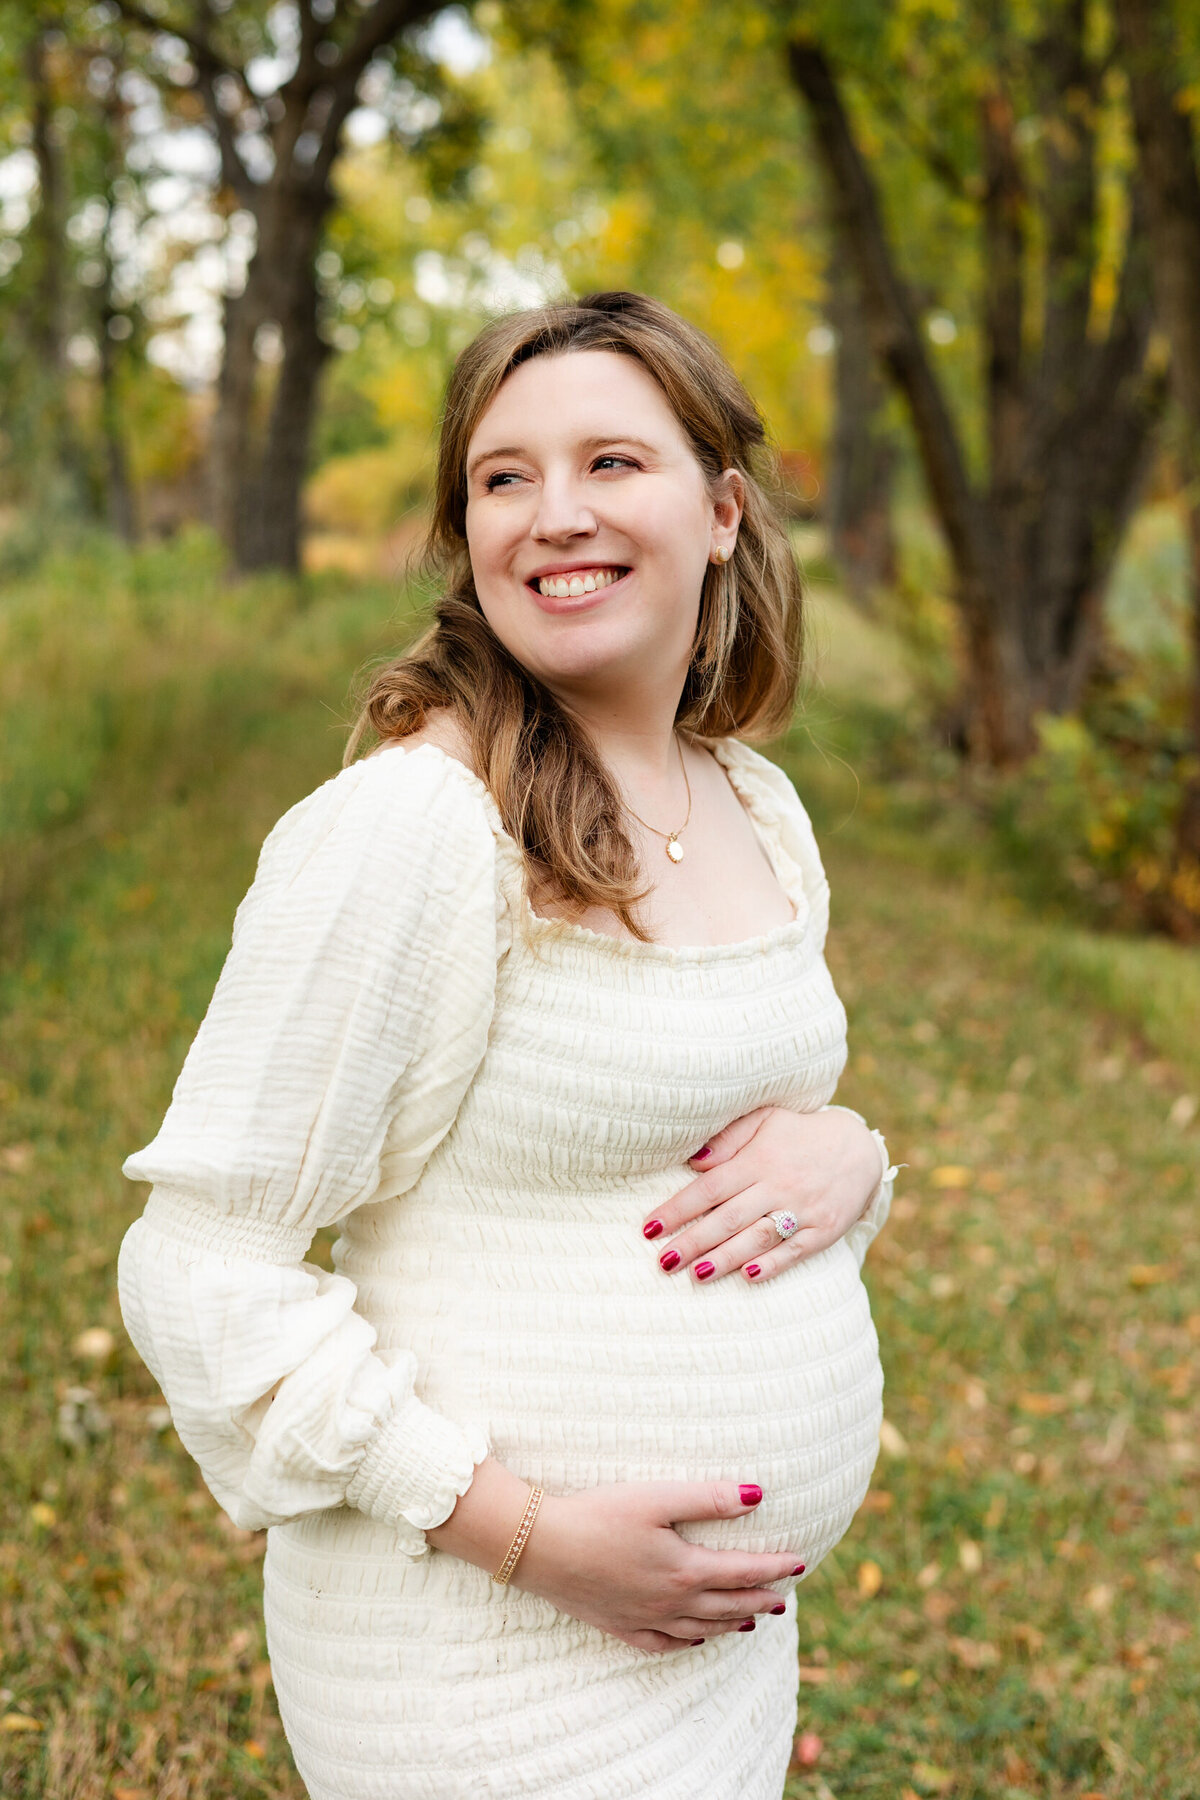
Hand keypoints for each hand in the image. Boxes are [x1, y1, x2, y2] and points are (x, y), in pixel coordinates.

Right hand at [511, 1479, 805, 1653]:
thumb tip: (758, 1495)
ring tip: (754, 1619)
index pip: (743, 1571)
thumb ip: (709, 1498)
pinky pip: (665, 1644)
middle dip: (761, 1598)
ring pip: (702, 1628)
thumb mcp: (657, 1497)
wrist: (540, 1548)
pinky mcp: (619, 1626)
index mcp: (684, 1569)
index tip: (800, 1562)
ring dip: (733, 1622)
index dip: (775, 1567)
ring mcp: (645, 1618)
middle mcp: (670, 1601)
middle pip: (729, 1604)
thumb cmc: (598, 1514)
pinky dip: (689, 1641)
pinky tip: (696, 1636)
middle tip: (785, 1596)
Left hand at [642, 1105, 883, 1284]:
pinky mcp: (824, 1230)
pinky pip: (795, 1251)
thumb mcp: (766, 1120)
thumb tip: (693, 1160)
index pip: (710, 1188)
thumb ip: (729, 1137)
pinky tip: (748, 1277)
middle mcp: (779, 1185)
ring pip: (758, 1238)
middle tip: (663, 1262)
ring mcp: (803, 1209)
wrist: (859, 1149)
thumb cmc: (799, 1135)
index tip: (650, 1228)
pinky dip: (772, 1264)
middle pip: (728, 1218)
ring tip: (695, 1274)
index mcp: (758, 1160)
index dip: (678, 1209)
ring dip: (725, 1258)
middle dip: (693, 1242)